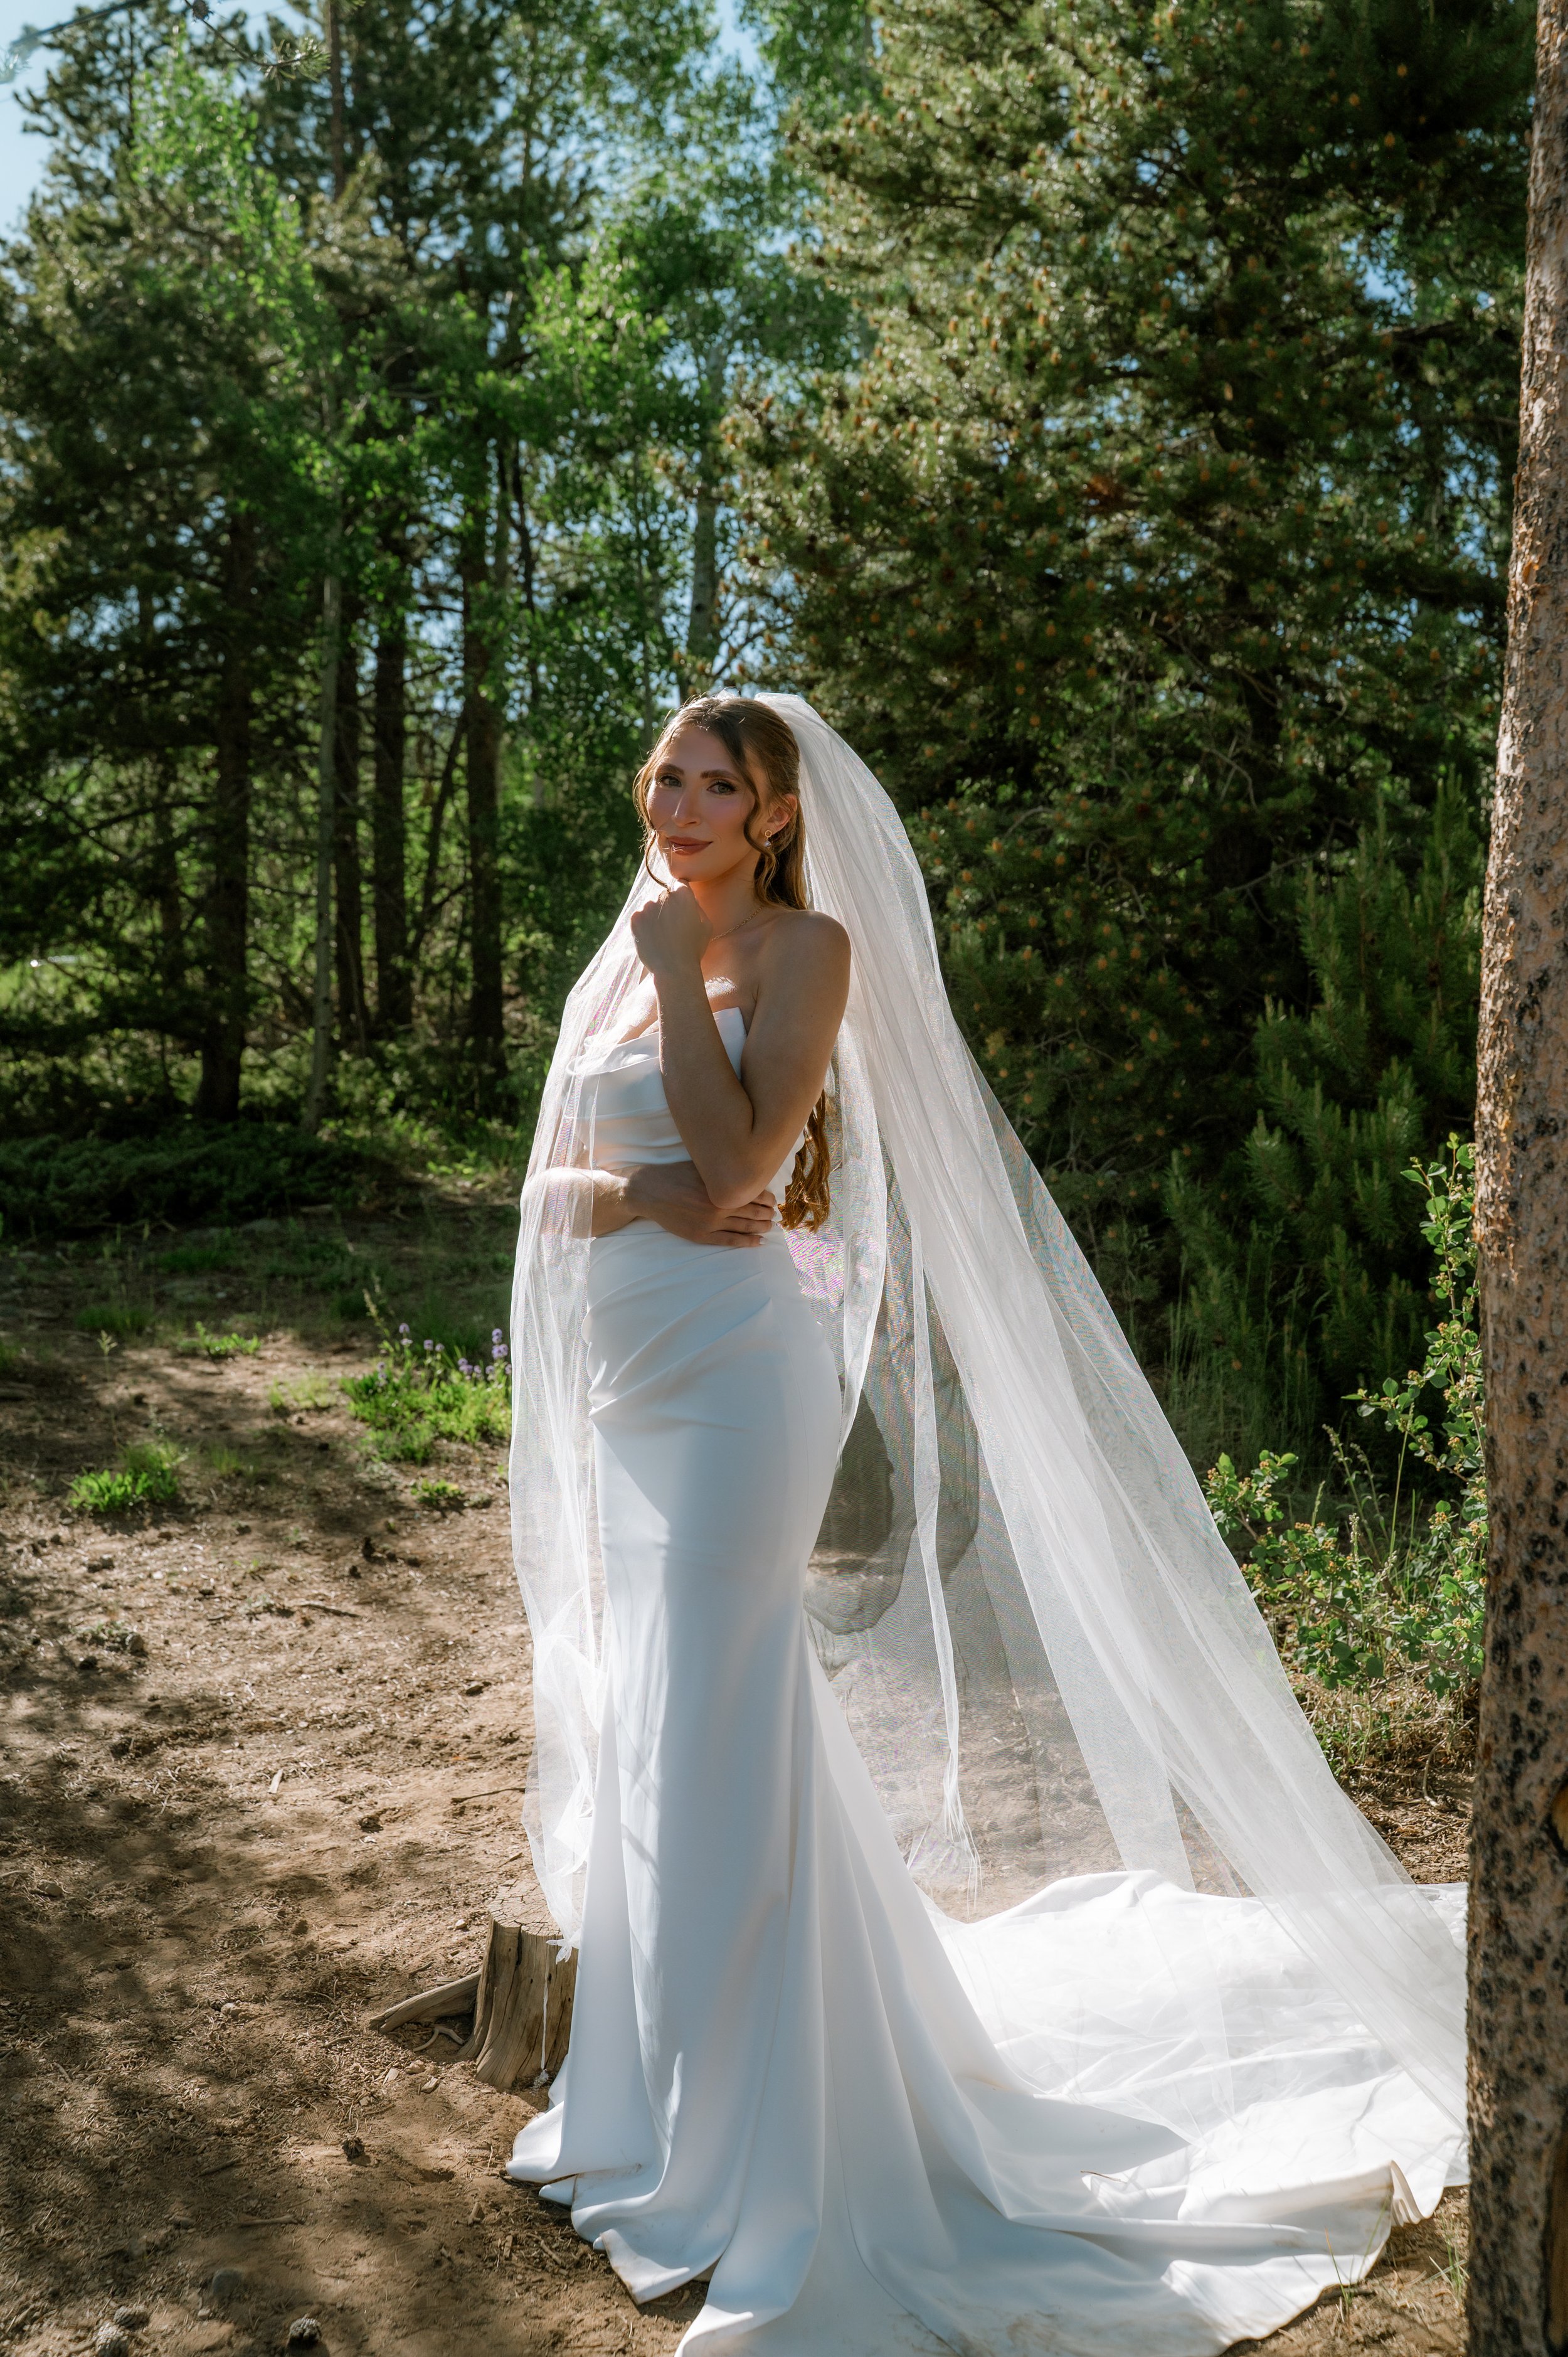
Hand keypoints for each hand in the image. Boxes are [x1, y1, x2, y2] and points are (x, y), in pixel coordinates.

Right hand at [623, 1161, 776, 1246]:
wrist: (650, 1191)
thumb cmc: (675, 1175)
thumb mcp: (701, 1167)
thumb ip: (722, 1171)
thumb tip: (746, 1171)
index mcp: (721, 1187)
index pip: (754, 1193)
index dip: (768, 1198)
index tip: (773, 1200)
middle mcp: (719, 1206)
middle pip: (753, 1212)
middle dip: (768, 1214)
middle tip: (775, 1215)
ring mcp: (710, 1223)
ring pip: (745, 1227)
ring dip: (761, 1228)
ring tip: (770, 1227)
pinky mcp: (701, 1235)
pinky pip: (730, 1241)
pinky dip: (747, 1242)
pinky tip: (759, 1242)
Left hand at [629, 885, 711, 975]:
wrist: (673, 969)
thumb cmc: (693, 949)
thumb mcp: (706, 925)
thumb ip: (697, 906)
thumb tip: (689, 898)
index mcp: (683, 894)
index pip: (680, 884)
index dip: (681, 896)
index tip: (681, 908)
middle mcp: (663, 895)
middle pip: (664, 894)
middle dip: (667, 906)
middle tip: (671, 926)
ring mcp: (647, 906)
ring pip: (650, 905)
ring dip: (654, 915)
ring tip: (661, 935)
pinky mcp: (635, 918)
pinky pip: (639, 916)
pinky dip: (644, 925)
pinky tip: (652, 937)